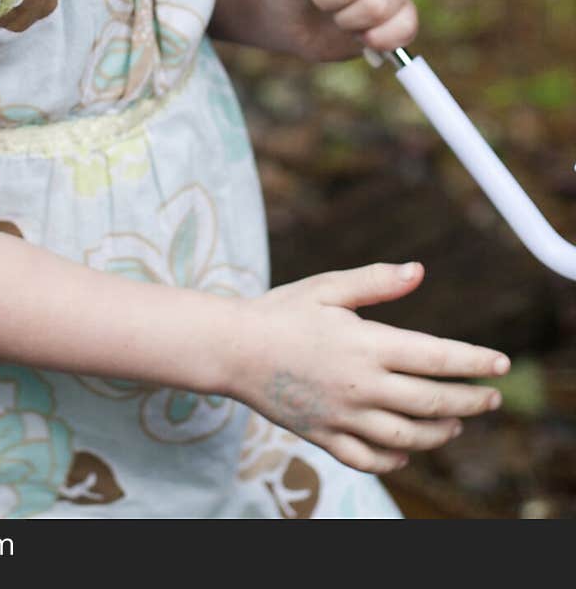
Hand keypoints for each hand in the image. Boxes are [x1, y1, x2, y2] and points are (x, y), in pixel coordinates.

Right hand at [226, 262, 508, 473]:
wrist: (230, 349)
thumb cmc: (281, 311)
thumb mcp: (328, 287)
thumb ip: (376, 282)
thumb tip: (418, 271)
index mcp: (365, 345)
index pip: (435, 357)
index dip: (473, 361)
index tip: (500, 364)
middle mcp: (360, 386)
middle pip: (430, 402)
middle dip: (469, 401)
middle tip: (491, 398)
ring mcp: (342, 416)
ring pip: (407, 438)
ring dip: (439, 433)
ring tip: (455, 424)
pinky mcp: (323, 436)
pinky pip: (368, 459)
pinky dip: (395, 459)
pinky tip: (407, 450)